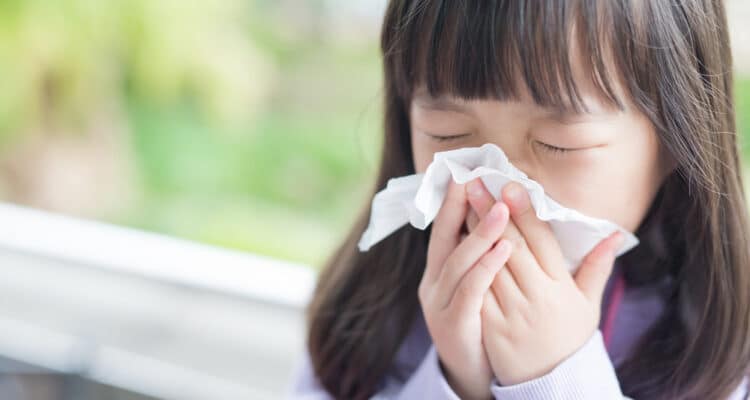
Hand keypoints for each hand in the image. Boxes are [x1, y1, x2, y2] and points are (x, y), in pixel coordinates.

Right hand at [418, 180, 513, 398]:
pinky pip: (471, 291)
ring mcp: (440, 305)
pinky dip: (486, 268)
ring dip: (480, 233)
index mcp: (439, 273)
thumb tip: (494, 218)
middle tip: (475, 179)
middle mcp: (434, 284)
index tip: (464, 172)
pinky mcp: (454, 324)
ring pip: (458, 263)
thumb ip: (479, 256)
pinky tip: (504, 249)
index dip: (452, 203)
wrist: (473, 374)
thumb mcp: (474, 287)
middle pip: (444, 239)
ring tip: (501, 209)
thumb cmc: (479, 324)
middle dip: (458, 208)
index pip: (443, 231)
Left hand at [463, 178, 624, 385]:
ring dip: (473, 232)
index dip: (524, 212)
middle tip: (475, 183)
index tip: (509, 185)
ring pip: (490, 265)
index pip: (541, 242)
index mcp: (561, 288)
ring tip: (460, 203)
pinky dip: (466, 266)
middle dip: (492, 212)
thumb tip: (615, 233)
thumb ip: (597, 267)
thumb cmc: (568, 338)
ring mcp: (512, 313)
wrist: (551, 384)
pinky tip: (453, 242)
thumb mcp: (588, 305)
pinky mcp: (491, 327)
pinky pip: (477, 291)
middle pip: (511, 247)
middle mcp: (537, 297)